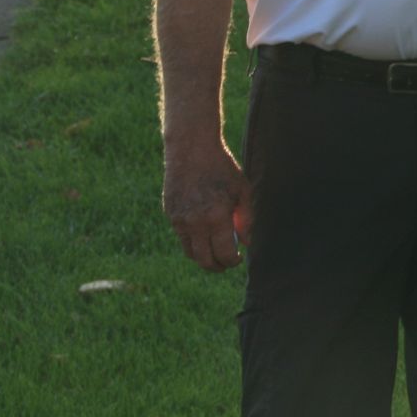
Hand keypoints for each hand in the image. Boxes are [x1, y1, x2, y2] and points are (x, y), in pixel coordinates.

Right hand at [163, 139, 249, 272]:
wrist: (191, 150)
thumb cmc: (222, 168)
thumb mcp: (242, 190)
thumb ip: (246, 218)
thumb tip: (246, 242)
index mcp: (216, 217)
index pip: (224, 253)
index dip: (233, 261)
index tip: (239, 258)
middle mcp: (194, 223)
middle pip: (204, 260)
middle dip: (218, 266)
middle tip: (227, 263)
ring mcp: (179, 220)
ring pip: (190, 252)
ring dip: (204, 257)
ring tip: (216, 252)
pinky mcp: (170, 215)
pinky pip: (182, 238)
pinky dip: (194, 242)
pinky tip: (205, 235)